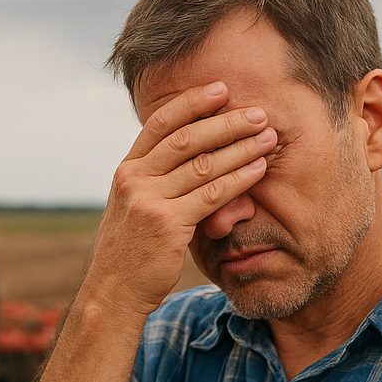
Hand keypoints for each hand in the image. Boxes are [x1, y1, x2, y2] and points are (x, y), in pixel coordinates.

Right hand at [83, 83, 276, 316]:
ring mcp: (148, 201)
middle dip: (226, 122)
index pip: (160, 124)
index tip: (221, 89)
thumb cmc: (130, 253)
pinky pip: (211, 194)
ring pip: (202, 164)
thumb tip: (183, 158)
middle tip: (258, 113)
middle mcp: (133, 180)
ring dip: (240, 147)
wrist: (113, 292)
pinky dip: (239, 179)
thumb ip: (153, 182)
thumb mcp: (132, 209)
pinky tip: (259, 169)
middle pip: (186, 138)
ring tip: (268, 137)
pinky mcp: (166, 224)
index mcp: (126, 171)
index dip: (191, 102)